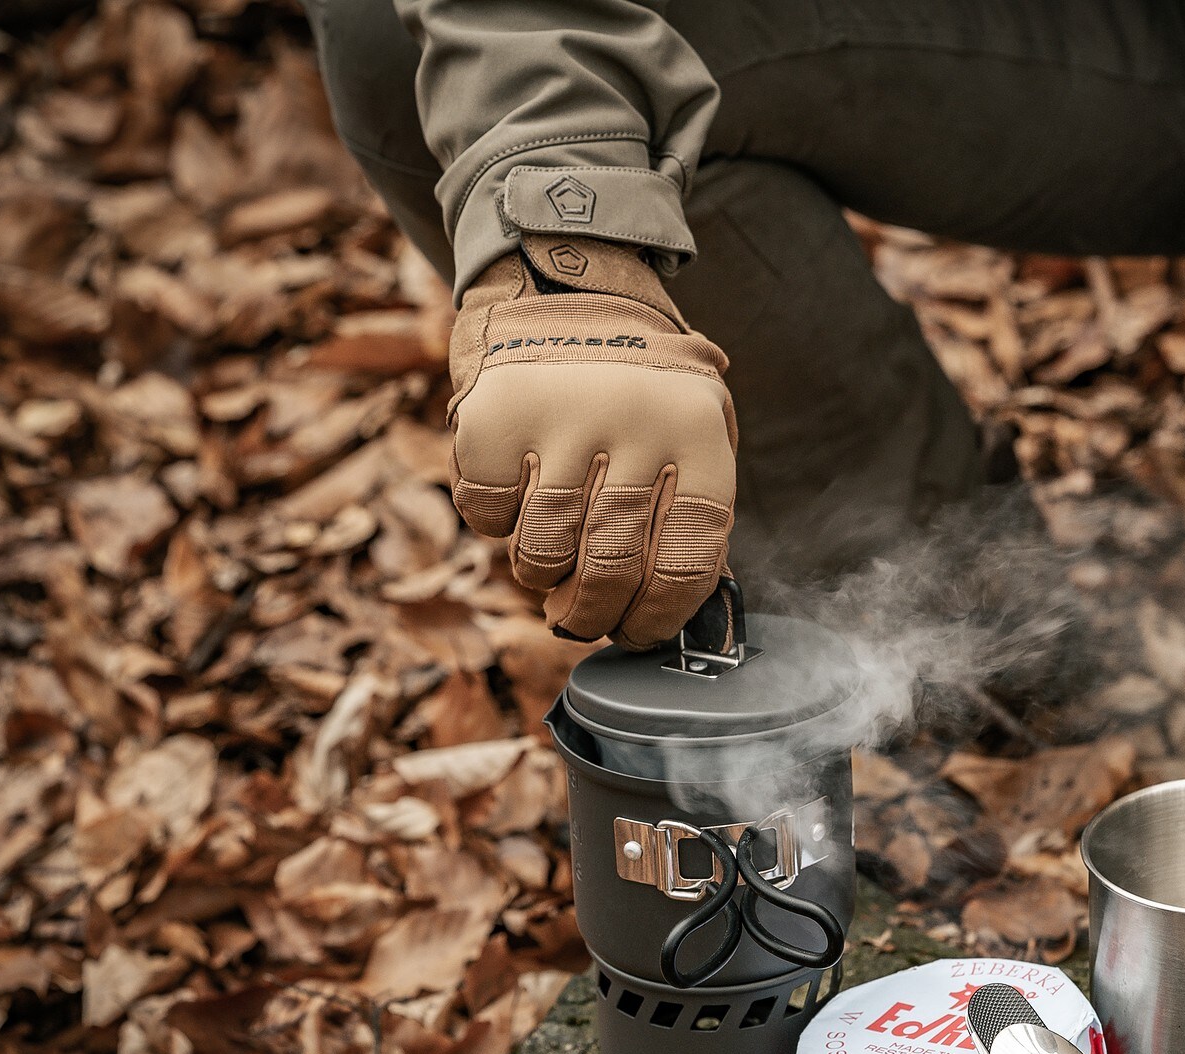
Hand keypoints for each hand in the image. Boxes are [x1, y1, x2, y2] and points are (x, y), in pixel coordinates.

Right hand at [447, 234, 735, 646]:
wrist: (562, 287)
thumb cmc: (636, 387)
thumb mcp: (691, 432)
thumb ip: (687, 516)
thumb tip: (669, 619)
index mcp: (699, 434)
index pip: (689, 561)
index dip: (660, 617)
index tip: (637, 634)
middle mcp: (636, 422)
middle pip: (613, 570)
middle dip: (594, 616)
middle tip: (581, 621)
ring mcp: (562, 416)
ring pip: (543, 555)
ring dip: (541, 575)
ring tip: (550, 556)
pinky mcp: (494, 413)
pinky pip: (485, 517)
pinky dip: (494, 524)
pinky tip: (515, 491)